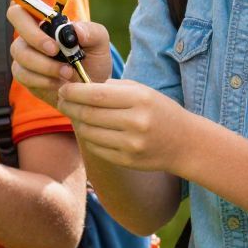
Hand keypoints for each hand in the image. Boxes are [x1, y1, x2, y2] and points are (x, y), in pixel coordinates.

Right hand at [7, 4, 112, 108]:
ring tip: (68, 73)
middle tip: (56, 52)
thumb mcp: (100, 43)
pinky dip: (42, 80)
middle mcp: (31, 36)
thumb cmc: (92, 60)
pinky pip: (22, 75)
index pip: (23, 9)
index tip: (51, 35)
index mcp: (46, 22)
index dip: (29, 18)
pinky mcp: (24, 75)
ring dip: (45, 66)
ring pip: (21, 55)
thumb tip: (76, 29)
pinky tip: (58, 84)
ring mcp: (24, 56)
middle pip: (17, 27)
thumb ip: (91, 31)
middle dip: (36, 40)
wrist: (90, 89)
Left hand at [55, 79, 190, 174]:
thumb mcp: (143, 91)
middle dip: (69, 106)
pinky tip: (90, 130)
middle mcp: (136, 122)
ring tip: (76, 115)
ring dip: (77, 122)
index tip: (63, 88)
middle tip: (61, 101)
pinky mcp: (127, 160)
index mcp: (139, 99)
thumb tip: (80, 86)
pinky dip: (88, 138)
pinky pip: (96, 148)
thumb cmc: (160, 111)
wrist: (185, 143)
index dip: (74, 91)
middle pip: (89, 114)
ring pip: (89, 132)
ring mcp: (131, 144)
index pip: (96, 94)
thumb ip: (113, 87)